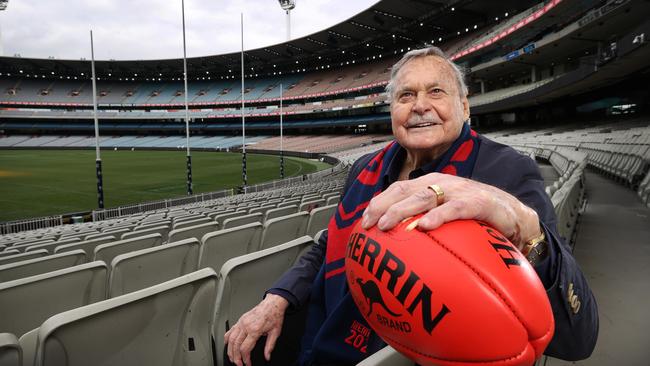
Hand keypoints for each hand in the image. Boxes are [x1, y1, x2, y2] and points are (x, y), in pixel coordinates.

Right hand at [224, 293, 288, 365]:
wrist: (273, 304)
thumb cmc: (274, 315)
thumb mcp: (276, 332)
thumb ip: (270, 346)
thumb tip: (267, 356)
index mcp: (255, 329)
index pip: (245, 348)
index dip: (245, 359)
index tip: (247, 363)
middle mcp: (246, 326)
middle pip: (236, 345)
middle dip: (236, 357)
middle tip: (239, 364)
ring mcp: (242, 322)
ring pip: (230, 339)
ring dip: (230, 350)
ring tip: (232, 358)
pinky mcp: (240, 320)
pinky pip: (230, 330)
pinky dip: (227, 339)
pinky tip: (227, 344)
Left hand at [361, 173, 541, 248]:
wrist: (515, 216)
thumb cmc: (476, 217)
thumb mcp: (445, 216)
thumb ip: (423, 222)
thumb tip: (396, 242)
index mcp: (431, 184)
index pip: (397, 189)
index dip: (378, 202)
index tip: (363, 220)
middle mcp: (442, 183)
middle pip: (405, 190)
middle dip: (383, 206)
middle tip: (369, 224)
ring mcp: (460, 191)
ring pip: (425, 196)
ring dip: (403, 210)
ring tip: (388, 224)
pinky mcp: (479, 202)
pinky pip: (455, 208)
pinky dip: (439, 216)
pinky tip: (425, 226)